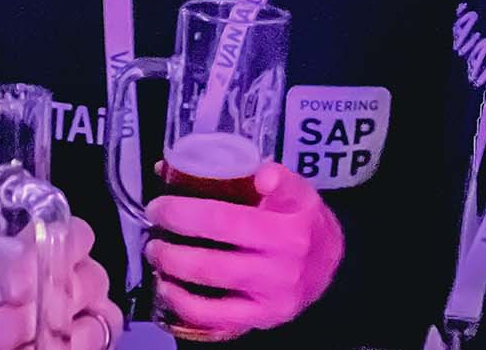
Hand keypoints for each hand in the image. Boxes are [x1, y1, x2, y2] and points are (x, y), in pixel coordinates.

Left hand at [144, 162, 343, 340]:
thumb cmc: (302, 220)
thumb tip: (180, 165)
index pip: (225, 218)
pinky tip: (167, 287)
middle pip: (211, 255)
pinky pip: (213, 317)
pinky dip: (182, 302)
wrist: (331, 266)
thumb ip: (249, 173)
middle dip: (170, 239)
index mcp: (288, 225)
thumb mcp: (293, 188)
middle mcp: (282, 263)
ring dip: (171, 267)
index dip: (184, 211)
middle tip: (154, 220)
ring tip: (155, 251)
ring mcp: (272, 295)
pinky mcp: (261, 319)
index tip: (162, 201)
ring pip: (209, 284)